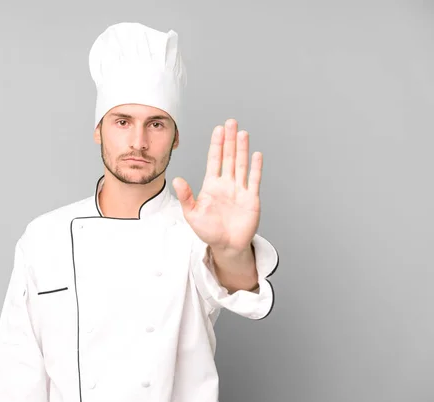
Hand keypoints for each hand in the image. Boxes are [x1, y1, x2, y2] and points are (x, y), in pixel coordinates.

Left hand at [172, 119, 262, 253]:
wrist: (226, 246)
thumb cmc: (209, 231)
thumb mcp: (192, 214)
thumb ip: (186, 196)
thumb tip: (177, 180)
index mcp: (212, 185)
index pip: (214, 160)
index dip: (216, 144)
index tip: (218, 129)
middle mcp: (226, 184)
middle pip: (228, 157)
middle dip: (229, 140)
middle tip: (231, 122)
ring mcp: (239, 190)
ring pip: (241, 165)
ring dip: (242, 149)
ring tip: (242, 133)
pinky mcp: (251, 199)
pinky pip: (254, 180)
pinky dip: (255, 168)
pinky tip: (256, 154)